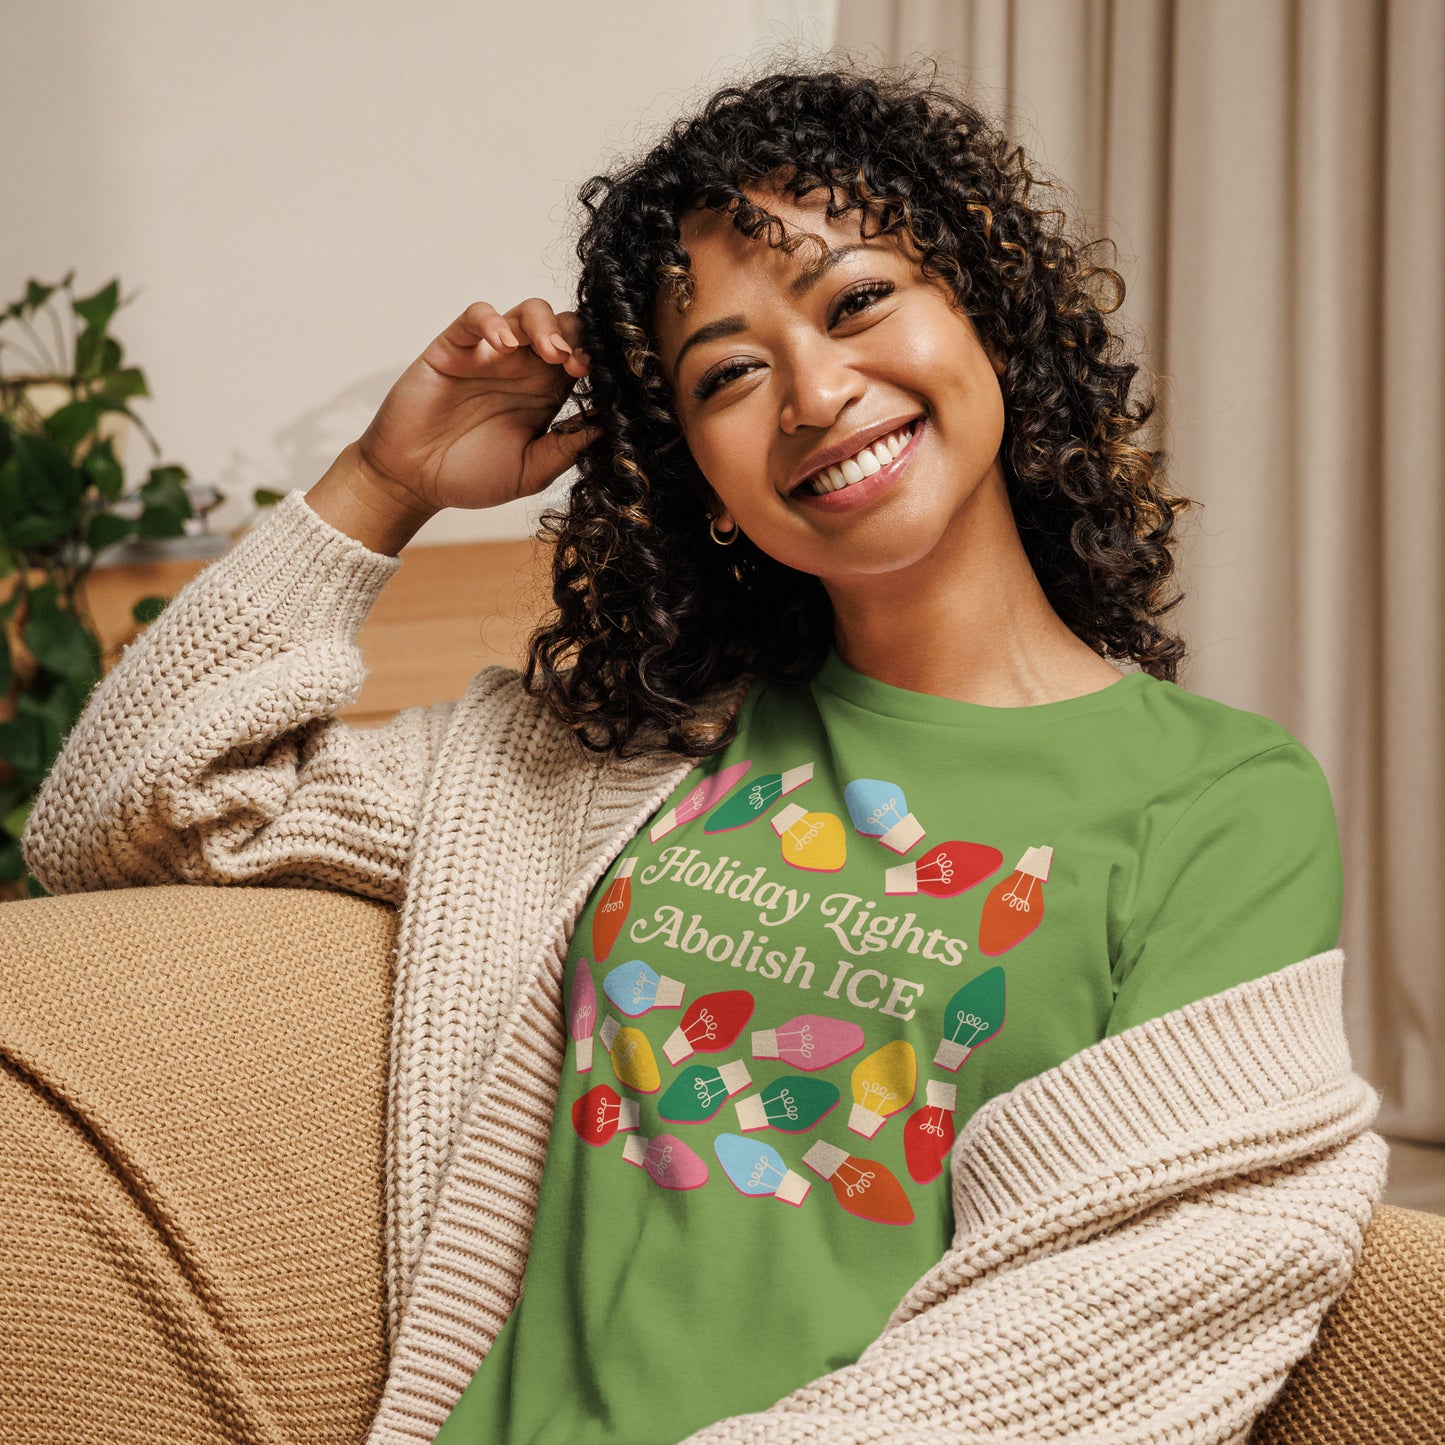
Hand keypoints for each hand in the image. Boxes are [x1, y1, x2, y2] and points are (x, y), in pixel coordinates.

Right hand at [354, 299, 597, 513]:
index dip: (597, 361)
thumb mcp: (530, 471)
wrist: (414, 481)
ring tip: (551, 352)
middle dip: (578, 337)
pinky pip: (475, 316)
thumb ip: (565, 449)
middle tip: (579, 365)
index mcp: (547, 393)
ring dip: (546, 325)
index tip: (603, 380)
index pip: (583, 358)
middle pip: (563, 326)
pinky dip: (492, 321)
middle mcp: (523, 368)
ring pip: (527, 312)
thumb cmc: (471, 476)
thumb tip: (607, 427)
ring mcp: (489, 354)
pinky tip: (503, 345)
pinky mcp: (454, 347)